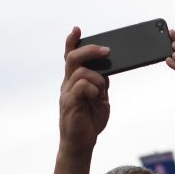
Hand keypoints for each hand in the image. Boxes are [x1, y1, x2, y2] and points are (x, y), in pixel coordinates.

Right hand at [59, 27, 110, 153]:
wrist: (81, 144)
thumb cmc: (89, 122)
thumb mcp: (100, 99)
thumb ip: (101, 85)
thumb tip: (107, 71)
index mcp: (74, 81)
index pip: (70, 57)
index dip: (72, 42)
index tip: (77, 29)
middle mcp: (68, 85)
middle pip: (73, 58)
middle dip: (90, 50)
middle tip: (107, 51)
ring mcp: (67, 94)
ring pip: (80, 72)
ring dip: (97, 77)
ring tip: (102, 91)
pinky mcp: (70, 104)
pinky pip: (81, 87)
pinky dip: (93, 89)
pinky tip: (97, 98)